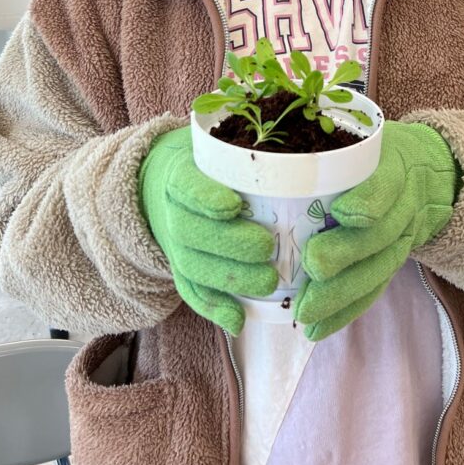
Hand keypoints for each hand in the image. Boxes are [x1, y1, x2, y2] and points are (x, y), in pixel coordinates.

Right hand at [139, 125, 277, 335]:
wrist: (159, 183)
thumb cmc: (208, 163)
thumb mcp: (221, 146)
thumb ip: (252, 153)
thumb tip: (304, 159)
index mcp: (181, 173)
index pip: (187, 185)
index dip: (206, 197)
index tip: (232, 205)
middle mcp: (171, 209)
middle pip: (191, 230)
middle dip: (230, 243)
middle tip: (267, 247)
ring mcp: (174, 243)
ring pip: (193, 265)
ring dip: (230, 278)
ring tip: (268, 281)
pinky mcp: (179, 269)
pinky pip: (191, 292)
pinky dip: (215, 308)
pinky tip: (240, 319)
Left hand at [294, 121, 460, 340]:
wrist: (427, 172)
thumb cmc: (377, 149)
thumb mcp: (363, 131)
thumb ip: (330, 137)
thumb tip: (277, 150)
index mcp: (395, 164)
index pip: (385, 183)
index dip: (367, 200)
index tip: (343, 211)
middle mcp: (404, 205)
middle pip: (378, 235)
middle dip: (345, 253)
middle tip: (312, 264)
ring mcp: (401, 239)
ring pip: (375, 271)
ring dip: (340, 295)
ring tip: (305, 311)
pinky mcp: (392, 263)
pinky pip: (373, 291)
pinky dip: (345, 313)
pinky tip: (316, 329)